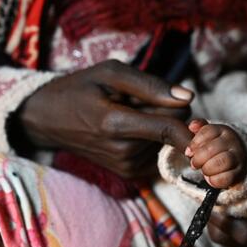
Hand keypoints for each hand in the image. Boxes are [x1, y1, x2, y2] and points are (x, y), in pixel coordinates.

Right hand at [19, 60, 193, 177]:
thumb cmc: (80, 89)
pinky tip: (132, 129)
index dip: (190, 119)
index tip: (198, 114)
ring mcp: (126, 167)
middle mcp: (124, 152)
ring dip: (159, 125)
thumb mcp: (110, 73)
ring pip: (168, 142)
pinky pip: (159, 152)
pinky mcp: (129, 173)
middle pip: (173, 131)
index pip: (170, 128)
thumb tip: (188, 97)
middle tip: (144, 100)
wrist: (48, 119)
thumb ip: (150, 85)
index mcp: (116, 124)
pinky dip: (154, 138)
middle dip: (170, 112)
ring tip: (131, 114)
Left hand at [185, 119, 246, 188]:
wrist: (238, 160)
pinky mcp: (238, 173)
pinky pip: (225, 178)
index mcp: (222, 130)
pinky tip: (210, 178)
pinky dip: (214, 180)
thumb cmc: (218, 147)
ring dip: (207, 168)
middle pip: (212, 148)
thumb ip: (199, 128)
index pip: (207, 132)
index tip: (188, 152)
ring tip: (203, 170)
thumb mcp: (210, 135)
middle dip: (199, 158)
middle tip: (194, 164)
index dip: (194, 143)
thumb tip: (192, 126)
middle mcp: (232, 142)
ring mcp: (237, 157)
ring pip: (221, 162)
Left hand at [207, 151, 246, 246]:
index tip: (208, 196)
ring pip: (228, 242)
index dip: (221, 218)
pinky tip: (238, 212)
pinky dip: (229, 229)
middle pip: (230, 239)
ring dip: (221, 221)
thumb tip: (241, 148)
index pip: (245, 234)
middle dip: (215, 215)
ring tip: (225, 199)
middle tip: (210, 191)